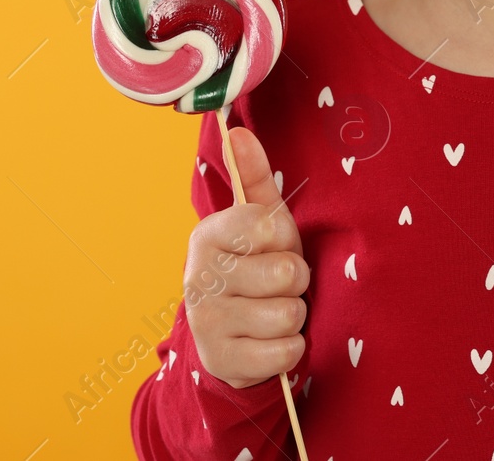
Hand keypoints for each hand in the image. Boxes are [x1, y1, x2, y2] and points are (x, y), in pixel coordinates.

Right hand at [184, 125, 308, 388]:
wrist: (228, 338)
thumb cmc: (254, 267)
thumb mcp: (258, 221)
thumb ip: (253, 175)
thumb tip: (237, 129)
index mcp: (206, 236)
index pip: (270, 224)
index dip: (285, 238)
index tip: (270, 246)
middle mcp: (198, 278)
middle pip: (286, 273)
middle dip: (295, 280)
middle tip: (277, 284)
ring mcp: (207, 323)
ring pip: (289, 314)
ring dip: (293, 315)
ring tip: (274, 310)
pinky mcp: (223, 363)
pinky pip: (286, 352)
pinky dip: (290, 349)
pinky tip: (270, 341)